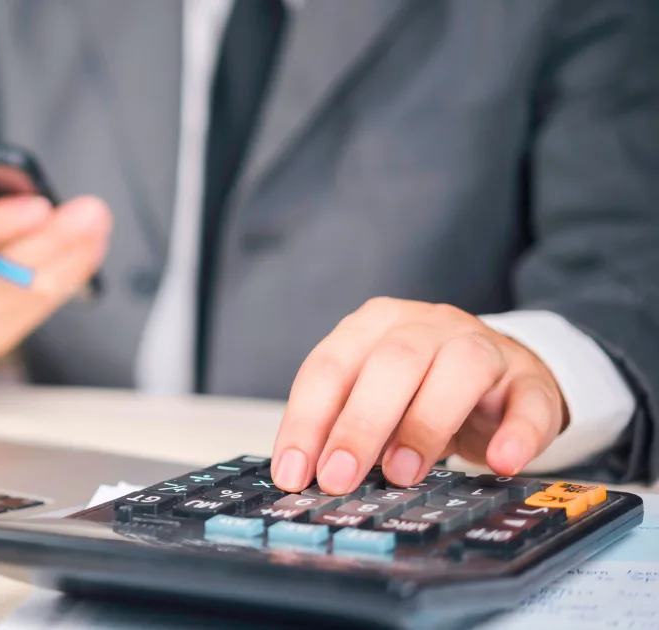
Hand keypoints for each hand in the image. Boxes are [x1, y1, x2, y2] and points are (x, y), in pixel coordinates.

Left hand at [270, 298, 568, 494]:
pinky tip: (502, 463)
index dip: (307, 422)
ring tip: (402, 474)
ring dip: (425, 425)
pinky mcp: (530, 380)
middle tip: (338, 479)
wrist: (502, 377)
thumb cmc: (421, 392)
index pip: (329, 368)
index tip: (293, 474)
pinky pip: (528, 402)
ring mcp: (483, 347)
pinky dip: (517, 433)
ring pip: (458, 370)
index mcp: (373, 326)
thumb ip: (342, 428)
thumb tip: (307, 478)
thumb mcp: (375, 400)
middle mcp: (426, 325)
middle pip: (390, 364)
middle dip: (358, 425)